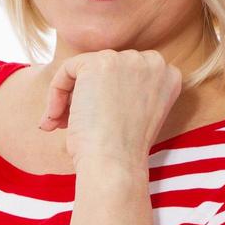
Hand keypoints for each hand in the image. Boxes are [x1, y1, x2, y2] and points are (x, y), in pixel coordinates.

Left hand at [37, 50, 182, 171]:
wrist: (115, 164)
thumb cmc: (123, 152)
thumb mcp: (138, 115)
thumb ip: (127, 93)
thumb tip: (94, 86)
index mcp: (168, 77)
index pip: (129, 74)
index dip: (107, 95)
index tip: (96, 118)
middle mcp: (153, 62)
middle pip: (107, 69)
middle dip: (86, 95)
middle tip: (72, 122)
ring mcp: (127, 60)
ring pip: (85, 69)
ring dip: (68, 97)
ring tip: (60, 123)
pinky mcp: (100, 63)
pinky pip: (68, 70)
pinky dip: (56, 92)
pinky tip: (55, 117)